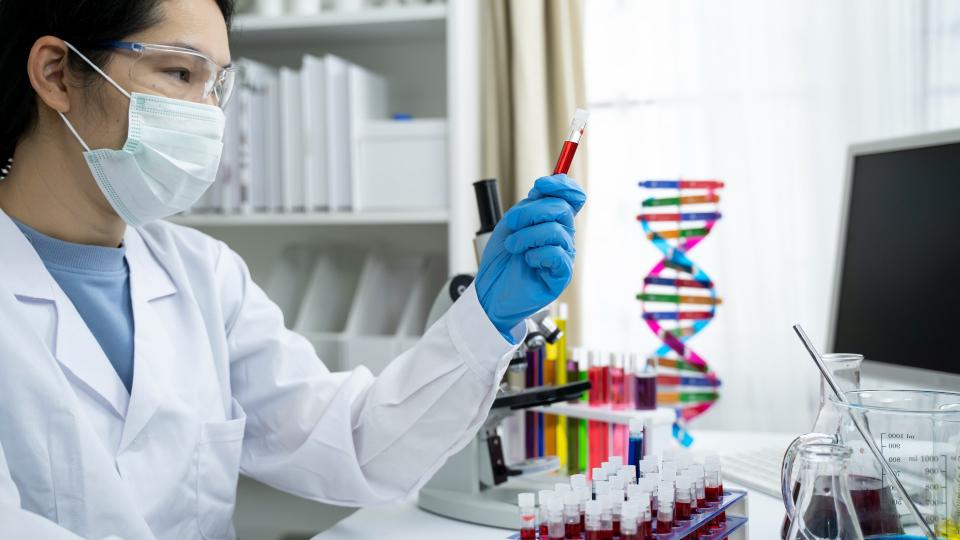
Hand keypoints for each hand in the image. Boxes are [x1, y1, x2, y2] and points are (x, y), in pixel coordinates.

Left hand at [475, 174, 586, 339]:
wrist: (489, 290)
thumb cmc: (501, 259)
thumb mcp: (512, 223)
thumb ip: (531, 204)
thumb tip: (546, 188)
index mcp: (553, 221)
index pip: (573, 197)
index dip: (562, 185)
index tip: (540, 184)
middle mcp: (562, 236)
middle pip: (562, 208)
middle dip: (530, 212)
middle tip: (511, 224)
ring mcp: (563, 255)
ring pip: (556, 230)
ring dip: (527, 236)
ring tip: (513, 247)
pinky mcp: (561, 275)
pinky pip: (557, 254)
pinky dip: (536, 254)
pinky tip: (527, 261)